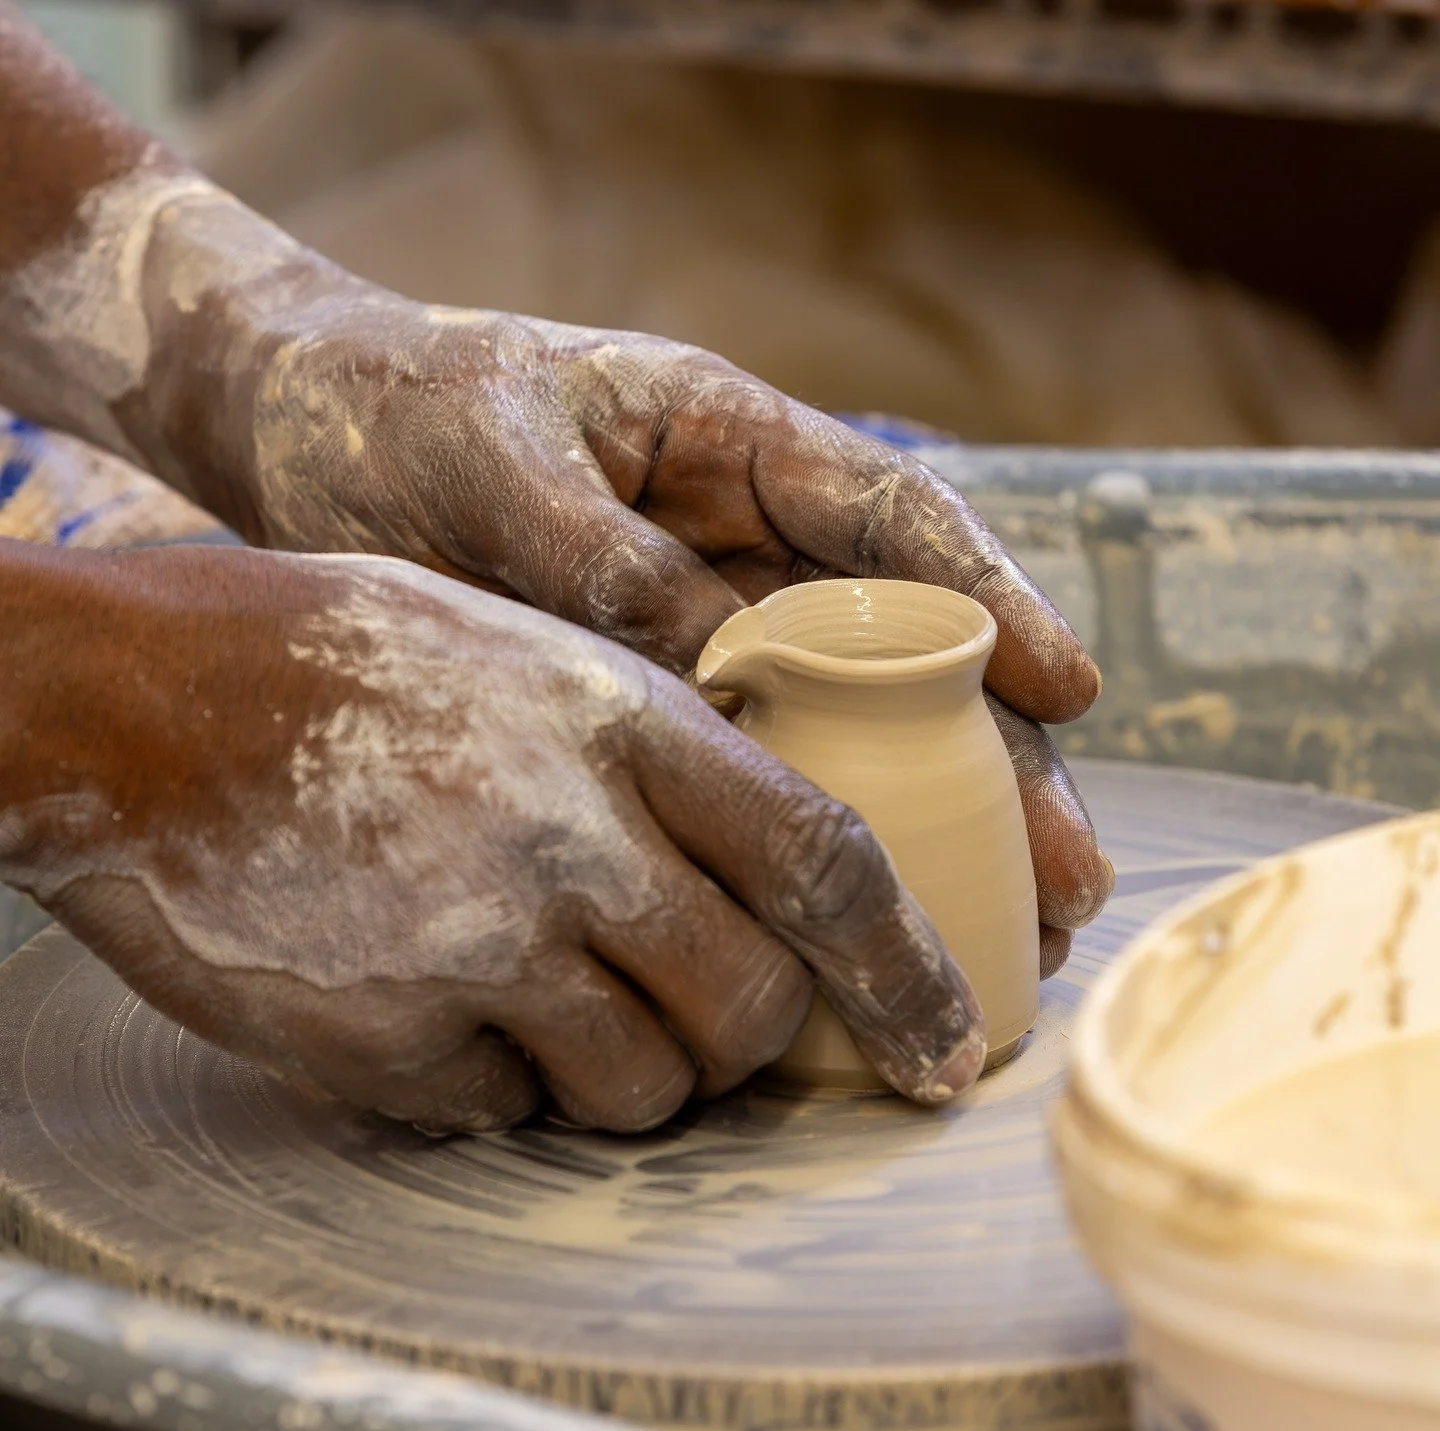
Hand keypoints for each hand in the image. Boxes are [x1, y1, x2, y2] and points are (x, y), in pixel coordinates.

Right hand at [0, 543, 986, 1131]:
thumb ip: (653, 746)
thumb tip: (760, 862)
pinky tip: (444, 994)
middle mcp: (573, 840)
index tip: (951, 1041)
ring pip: (644, 1084)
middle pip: (752, 1002)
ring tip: (557, 998)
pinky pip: (511, 1109)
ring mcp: (480, 946)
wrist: (141, 703)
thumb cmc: (345, 656)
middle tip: (716, 1016)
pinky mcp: (391, 1038)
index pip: (825, 860)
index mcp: (625, 725)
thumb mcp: (529, 644)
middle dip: (755, 1034)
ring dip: (636, 1072)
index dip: (906, 965)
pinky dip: (510, 1081)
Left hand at [138, 231, 1111, 971]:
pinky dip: (804, 838)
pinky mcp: (652, 690)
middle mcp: (742, 538)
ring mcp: (705, 620)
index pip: (890, 517)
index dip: (992, 598)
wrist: (300, 430)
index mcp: (728, 442)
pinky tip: (845, 923)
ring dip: (931, 823)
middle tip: (1068, 876)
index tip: (1071, 687)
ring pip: (849, 722)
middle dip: (999, 758)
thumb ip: (608, 561)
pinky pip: (751, 764)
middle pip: (903, 649)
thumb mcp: (499, 466)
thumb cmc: (400, 410)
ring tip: (1007, 933)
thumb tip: (725, 674)